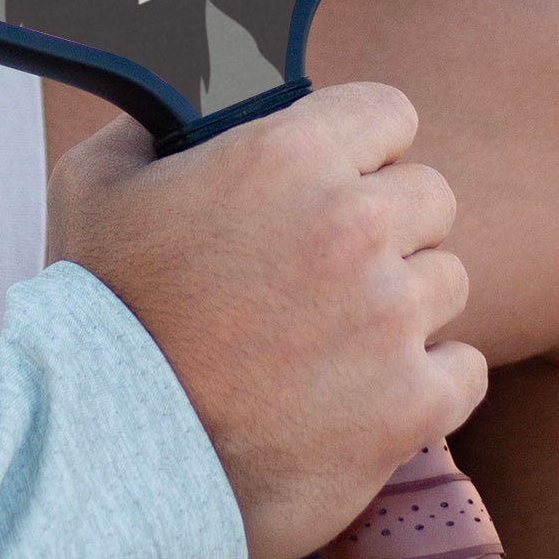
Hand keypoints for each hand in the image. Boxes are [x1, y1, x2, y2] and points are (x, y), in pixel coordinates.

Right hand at [47, 85, 486, 558]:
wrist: (105, 456)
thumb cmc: (98, 316)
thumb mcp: (95, 184)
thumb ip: (151, 127)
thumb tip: (181, 102)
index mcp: (290, 156)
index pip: (390, 113)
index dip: (362, 144)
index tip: (338, 176)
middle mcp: (353, 226)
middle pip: (430, 196)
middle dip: (388, 223)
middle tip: (328, 266)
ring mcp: (390, 317)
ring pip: (447, 280)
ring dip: (404, 302)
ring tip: (335, 337)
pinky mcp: (411, 405)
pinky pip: (463, 368)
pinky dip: (426, 381)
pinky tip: (364, 392)